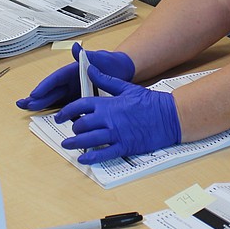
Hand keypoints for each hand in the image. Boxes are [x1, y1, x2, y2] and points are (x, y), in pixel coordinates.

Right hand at [16, 42, 133, 110]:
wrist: (123, 73)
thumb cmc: (111, 64)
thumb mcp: (102, 59)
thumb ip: (88, 56)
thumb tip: (75, 47)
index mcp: (73, 71)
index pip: (56, 79)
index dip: (45, 86)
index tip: (34, 93)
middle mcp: (71, 82)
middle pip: (51, 90)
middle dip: (37, 97)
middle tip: (23, 104)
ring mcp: (73, 92)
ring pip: (55, 99)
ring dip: (41, 104)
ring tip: (28, 108)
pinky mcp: (79, 101)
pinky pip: (66, 107)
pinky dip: (56, 112)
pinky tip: (47, 118)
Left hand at [54, 66, 180, 163]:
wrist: (169, 116)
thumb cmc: (149, 102)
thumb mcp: (126, 87)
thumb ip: (105, 80)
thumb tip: (90, 69)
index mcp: (108, 104)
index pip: (80, 106)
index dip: (67, 111)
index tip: (60, 116)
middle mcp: (109, 119)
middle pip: (82, 125)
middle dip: (73, 128)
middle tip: (71, 130)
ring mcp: (116, 134)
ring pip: (89, 140)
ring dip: (75, 143)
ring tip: (67, 144)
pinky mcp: (124, 146)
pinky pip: (103, 154)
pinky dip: (91, 157)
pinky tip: (83, 158)